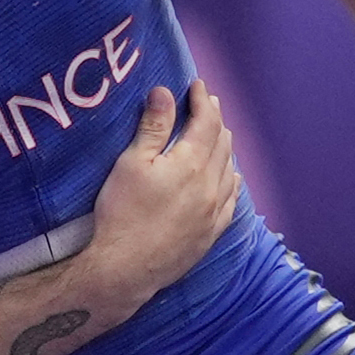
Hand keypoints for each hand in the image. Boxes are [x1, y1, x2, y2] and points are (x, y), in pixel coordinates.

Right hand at [85, 83, 241, 306]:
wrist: (125, 268)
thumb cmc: (122, 212)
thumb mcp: (131, 163)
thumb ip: (152, 127)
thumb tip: (165, 92)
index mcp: (191, 164)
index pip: (206, 123)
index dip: (203, 101)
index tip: (198, 85)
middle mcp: (211, 185)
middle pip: (222, 144)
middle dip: (215, 120)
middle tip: (207, 104)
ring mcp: (214, 211)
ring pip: (229, 170)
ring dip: (225, 147)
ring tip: (219, 133)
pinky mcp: (211, 233)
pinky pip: (231, 201)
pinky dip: (232, 181)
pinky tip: (232, 177)